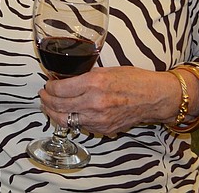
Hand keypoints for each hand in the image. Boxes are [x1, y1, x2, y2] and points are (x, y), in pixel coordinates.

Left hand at [39, 66, 181, 135]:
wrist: (155, 97)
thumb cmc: (133, 80)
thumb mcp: (105, 70)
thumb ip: (83, 77)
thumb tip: (63, 81)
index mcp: (94, 84)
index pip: (59, 89)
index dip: (48, 88)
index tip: (47, 85)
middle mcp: (95, 103)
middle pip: (58, 105)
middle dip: (46, 100)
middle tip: (43, 96)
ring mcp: (99, 118)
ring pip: (65, 120)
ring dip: (53, 113)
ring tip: (49, 106)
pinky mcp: (104, 129)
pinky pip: (80, 126)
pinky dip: (70, 120)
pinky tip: (67, 113)